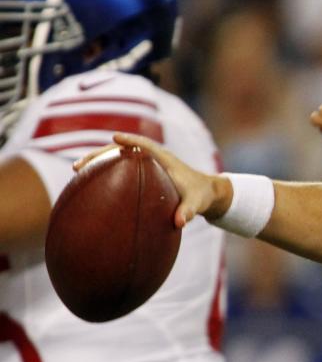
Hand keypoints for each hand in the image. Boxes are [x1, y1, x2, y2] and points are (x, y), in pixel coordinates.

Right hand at [73, 133, 230, 227]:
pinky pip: (118, 170)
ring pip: (117, 158)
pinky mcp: (140, 174)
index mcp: (165, 160)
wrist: (206, 193)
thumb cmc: (201, 196)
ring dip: (97, 161)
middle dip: (101, 154)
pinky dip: (103, 173)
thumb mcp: (198, 204)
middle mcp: (152, 159)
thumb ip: (189, 211)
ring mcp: (145, 165)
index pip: (146, 146)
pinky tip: (86, 184)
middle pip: (123, 150)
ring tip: (76, 170)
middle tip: (81, 164)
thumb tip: (179, 223)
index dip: (131, 141)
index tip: (115, 139)